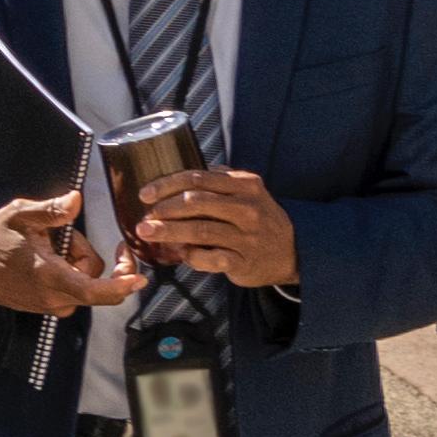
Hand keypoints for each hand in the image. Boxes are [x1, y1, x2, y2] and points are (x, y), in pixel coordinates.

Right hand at [0, 188, 139, 322]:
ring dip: (77, 262)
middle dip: (89, 255)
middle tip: (66, 235)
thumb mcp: (19, 215)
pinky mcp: (51, 307)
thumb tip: (75, 200)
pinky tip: (49, 258)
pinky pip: (76, 289)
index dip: (120, 285)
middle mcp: (54, 297)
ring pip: (86, 283)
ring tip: (48, 246)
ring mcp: (53, 305)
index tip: (139, 278)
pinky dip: (71, 271)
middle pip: (97, 283)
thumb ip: (50, 210)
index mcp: (49, 275)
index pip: (93, 289)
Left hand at [134, 165, 299, 293]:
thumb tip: (179, 174)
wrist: (293, 251)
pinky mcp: (243, 261)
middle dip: (164, 208)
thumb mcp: (248, 191)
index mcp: (244, 185)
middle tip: (143, 216)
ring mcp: (246, 236)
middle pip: (196, 202)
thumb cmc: (260, 218)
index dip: (167, 184)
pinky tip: (181, 254)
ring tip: (147, 232)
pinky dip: (191, 256)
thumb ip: (219, 180)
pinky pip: (210, 258)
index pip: (198, 179)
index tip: (145, 193)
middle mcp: (247, 208)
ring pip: (199, 230)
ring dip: (169, 232)